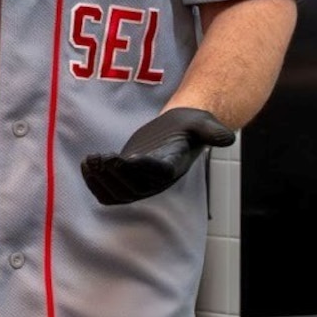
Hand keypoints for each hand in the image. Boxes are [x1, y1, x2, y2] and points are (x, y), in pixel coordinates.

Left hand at [81, 107, 235, 205]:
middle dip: (116, 174)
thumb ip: (213, 131)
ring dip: (102, 179)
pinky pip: (109, 192)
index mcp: (174, 166)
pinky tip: (87, 165)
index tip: (128, 157)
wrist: (179, 132)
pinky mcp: (127, 182)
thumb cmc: (190, 126)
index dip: (143, 167)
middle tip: (102, 158)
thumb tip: (229, 138)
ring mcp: (141, 184)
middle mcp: (157, 181)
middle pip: (134, 185)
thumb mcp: (203, 123)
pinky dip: (95, 183)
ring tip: (91, 161)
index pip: (159, 171)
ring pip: (119, 192)